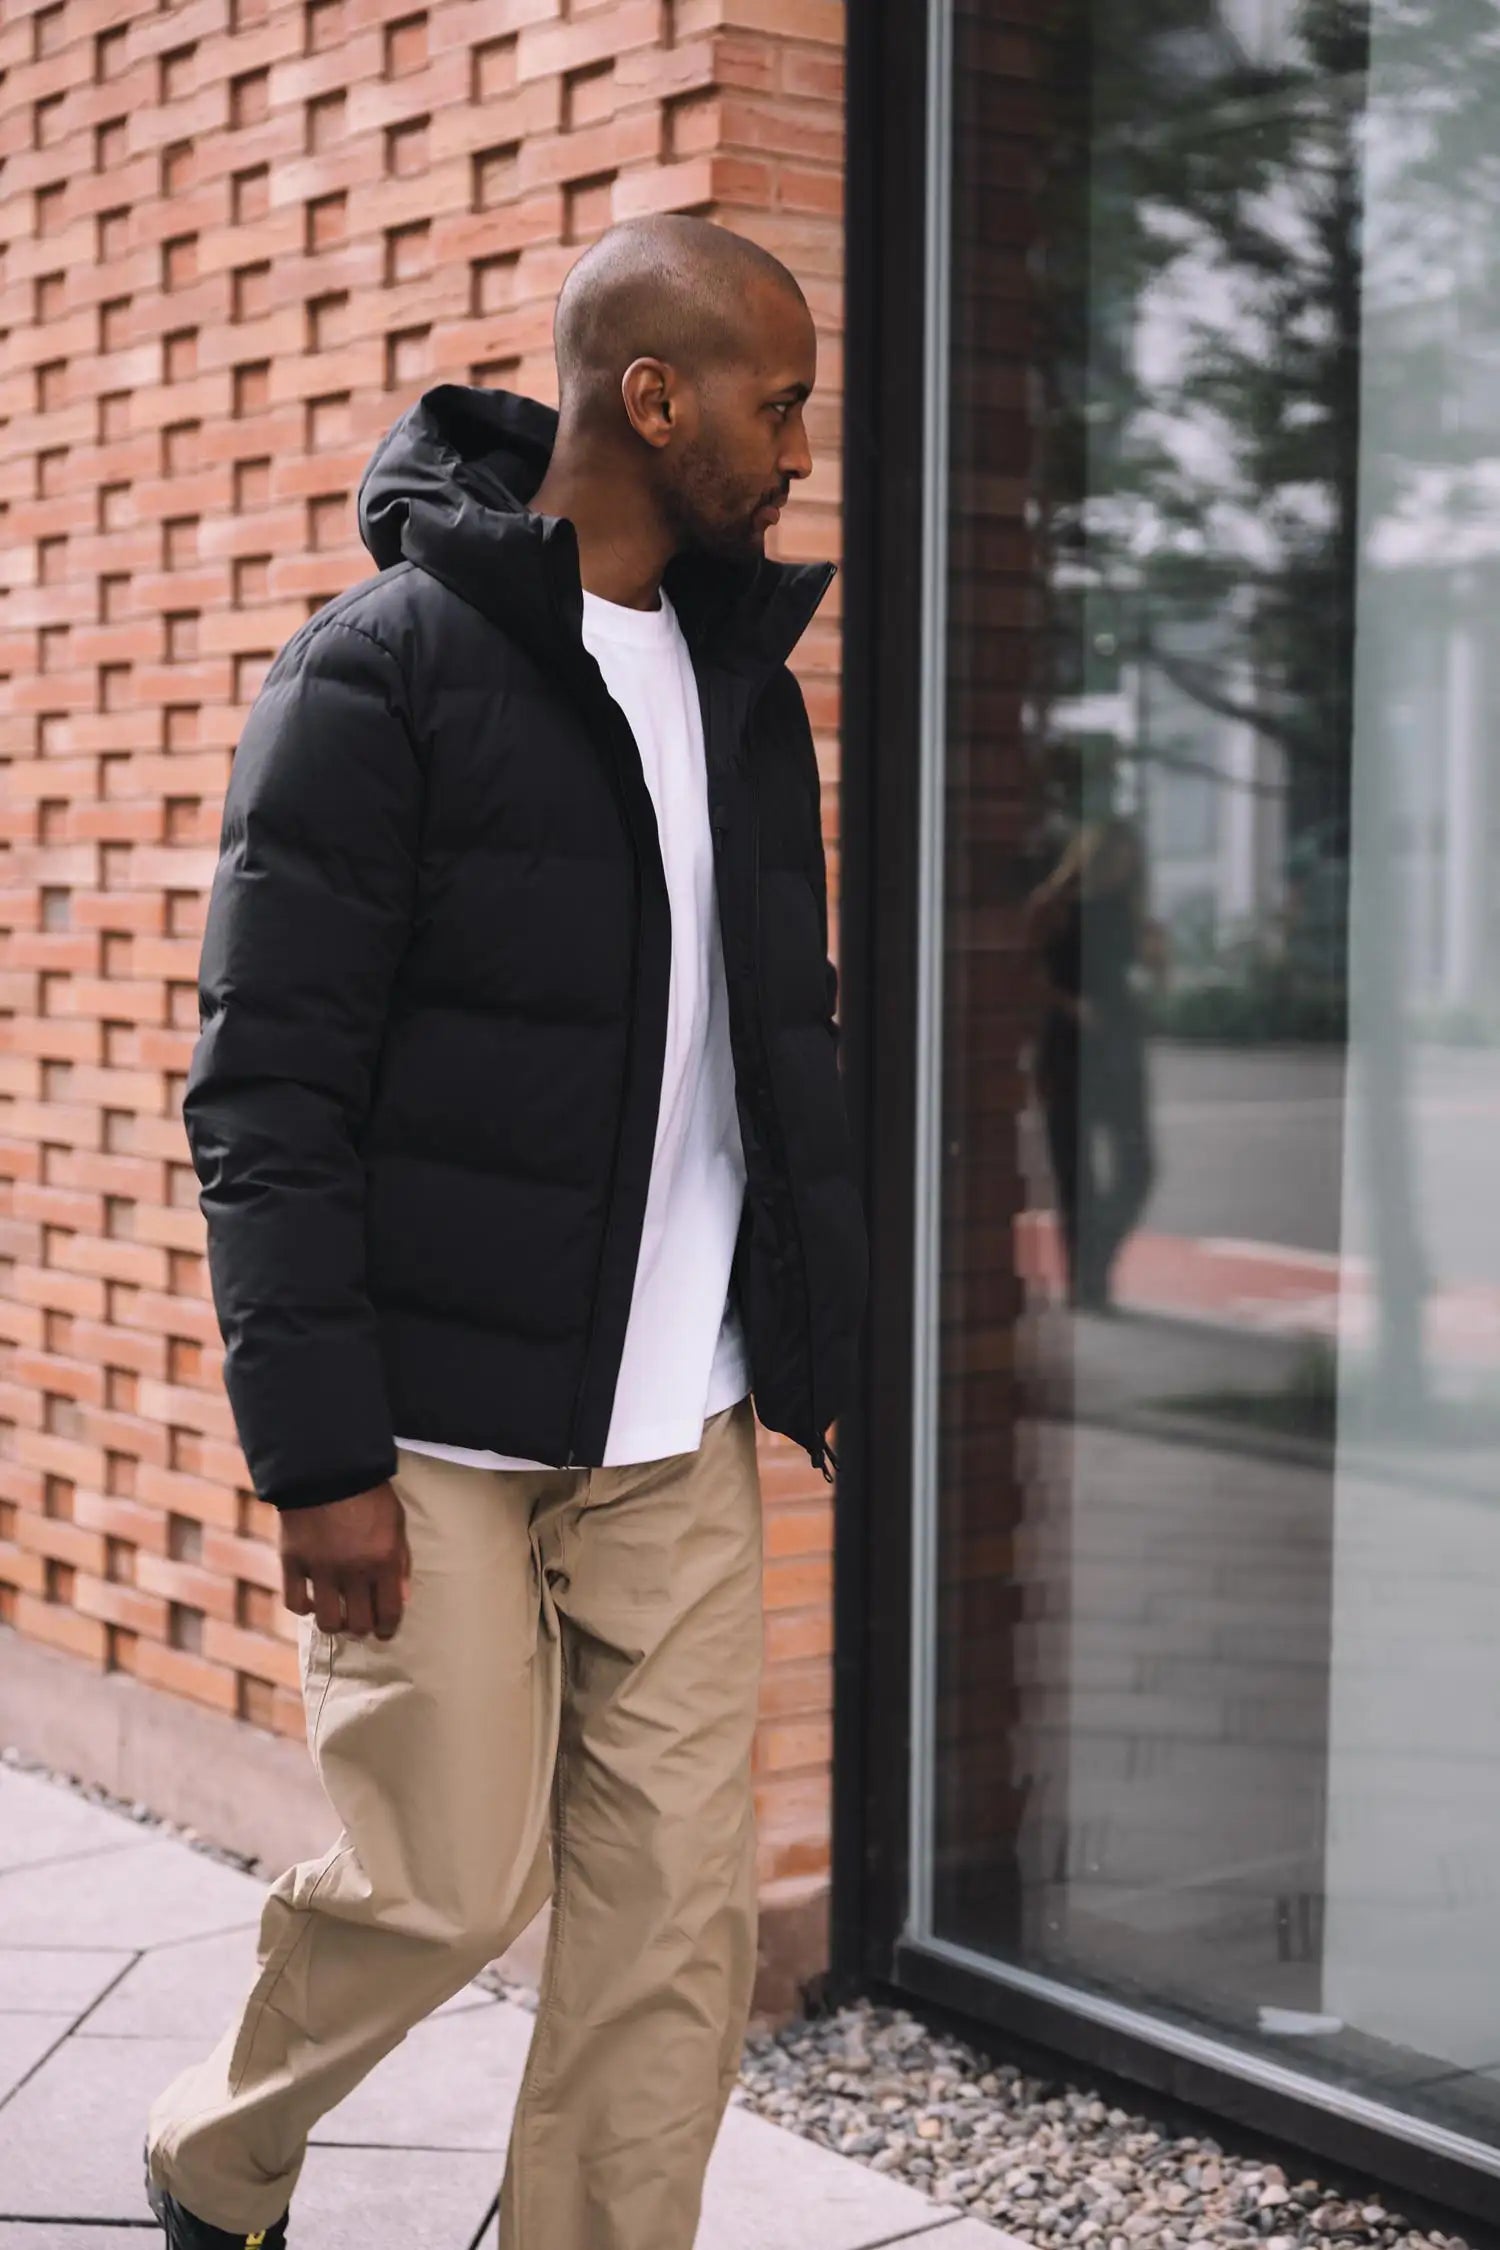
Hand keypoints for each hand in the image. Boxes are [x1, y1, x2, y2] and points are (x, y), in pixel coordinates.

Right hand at [279, 1482, 410, 1640]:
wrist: (325, 1467)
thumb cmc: (368, 1493)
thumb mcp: (396, 1522)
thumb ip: (400, 1562)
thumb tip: (402, 1599)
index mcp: (383, 1562)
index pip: (389, 1613)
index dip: (388, 1629)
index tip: (385, 1632)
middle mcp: (353, 1571)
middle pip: (358, 1624)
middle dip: (362, 1628)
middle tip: (360, 1622)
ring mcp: (321, 1569)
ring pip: (327, 1621)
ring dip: (334, 1623)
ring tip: (336, 1615)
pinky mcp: (293, 1562)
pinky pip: (295, 1602)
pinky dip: (304, 1607)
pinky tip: (311, 1601)